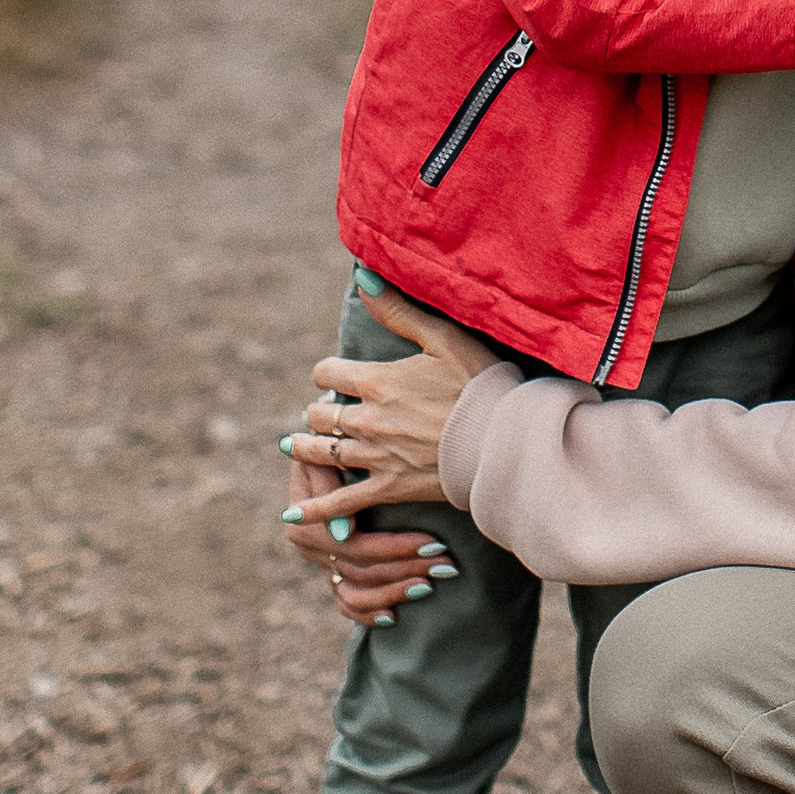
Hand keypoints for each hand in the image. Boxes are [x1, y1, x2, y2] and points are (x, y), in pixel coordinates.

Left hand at [275, 285, 502, 530]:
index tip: (337, 376)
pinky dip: (314, 509)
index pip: (327, 372)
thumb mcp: (443, 337)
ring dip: (305, 446)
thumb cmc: (479, 383)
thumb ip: (398, 311)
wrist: (503, 439)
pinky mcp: (387, 487)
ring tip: (295, 443)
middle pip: (320, 414)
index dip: (328, 372)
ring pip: (320, 452)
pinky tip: (292, 515)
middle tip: (326, 411)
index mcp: (376, 381)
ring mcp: (374, 456)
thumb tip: (363, 279)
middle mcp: (367, 419)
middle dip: (319, 409)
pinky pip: (341, 502)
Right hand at [280, 442, 453, 626]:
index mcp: (305, 523)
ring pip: (356, 593)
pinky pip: (347, 604)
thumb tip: (343, 533)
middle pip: (360, 572)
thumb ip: (328, 485)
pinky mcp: (332, 573)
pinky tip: (394, 616)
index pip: (354, 547)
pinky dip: (368, 614)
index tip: (434, 542)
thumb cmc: (336, 442)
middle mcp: (310, 549)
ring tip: (430, 584)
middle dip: (406, 568)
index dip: (393, 548)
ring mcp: (322, 563)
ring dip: (394, 591)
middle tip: (445, 564)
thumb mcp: (327, 451)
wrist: (332, 444)